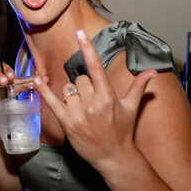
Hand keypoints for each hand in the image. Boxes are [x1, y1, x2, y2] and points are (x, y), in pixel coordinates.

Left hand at [36, 29, 156, 168]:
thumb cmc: (123, 132)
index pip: (95, 67)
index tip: (79, 33)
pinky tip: (38, 78)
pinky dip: (44, 90)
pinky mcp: (67, 123)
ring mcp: (78, 114)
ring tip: (83, 109)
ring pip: (68, 90)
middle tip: (94, 102)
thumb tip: (152, 72)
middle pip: (80, 79)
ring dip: (73, 95)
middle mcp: (92, 103)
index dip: (87, 48)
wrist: (113, 157)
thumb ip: (139, 87)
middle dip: (85, 86)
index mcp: (107, 96)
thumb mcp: (132, 108)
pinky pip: (52, 102)